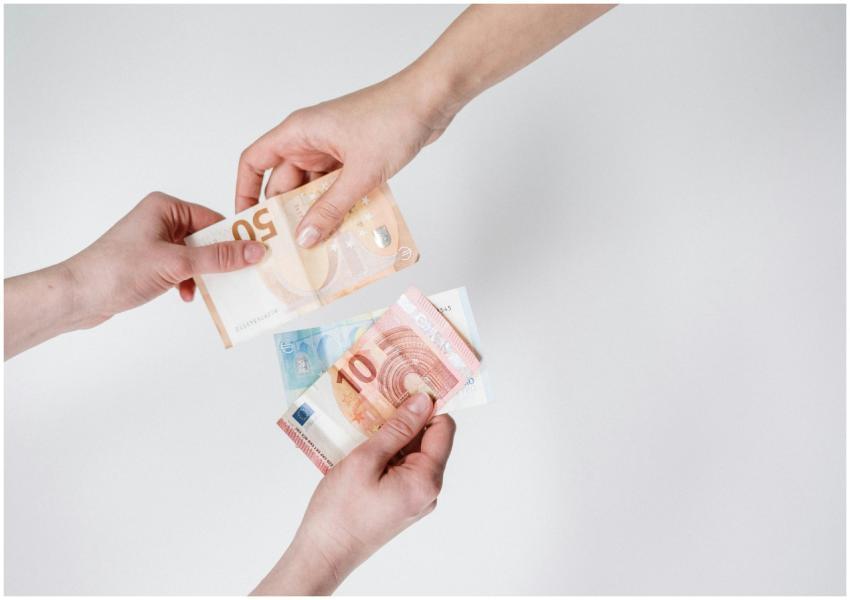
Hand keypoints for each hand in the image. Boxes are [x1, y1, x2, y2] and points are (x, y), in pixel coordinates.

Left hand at [66, 191, 266, 326]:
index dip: (236, 238)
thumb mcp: (176, 263)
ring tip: (209, 289)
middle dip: (221, 260)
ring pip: (197, 256)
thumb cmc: (117, 271)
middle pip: (207, 238)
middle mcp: (161, 220)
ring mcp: (155, 242)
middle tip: (242, 276)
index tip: (257, 255)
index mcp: (166, 207)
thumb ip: (218, 257)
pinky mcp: (151, 262)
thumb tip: (255, 250)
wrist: (77, 296)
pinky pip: (183, 268)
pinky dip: (189, 282)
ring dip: (204, 274)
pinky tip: (186, 295)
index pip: (214, 219)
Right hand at [235, 71, 456, 247]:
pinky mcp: (354, 157)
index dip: (245, 192)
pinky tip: (344, 230)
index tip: (249, 223)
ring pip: (314, 189)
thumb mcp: (359, 173)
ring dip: (318, 213)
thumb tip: (304, 237)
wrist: (431, 100)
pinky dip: (339, 206)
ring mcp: (333, 149)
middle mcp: (310, 140)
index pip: (255, 162)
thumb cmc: (392, 119)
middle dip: (288, 214)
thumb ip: (331, 208)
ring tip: (319, 246)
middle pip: (286, 183)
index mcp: (298, 133)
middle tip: (291, 248)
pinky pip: (337, 187)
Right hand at [253, 393, 455, 594]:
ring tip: (367, 420)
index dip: (428, 405)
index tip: (407, 385)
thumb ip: (397, 429)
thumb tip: (423, 401)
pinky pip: (403, 468)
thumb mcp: (366, 460)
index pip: (443, 429)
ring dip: (394, 435)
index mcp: (426, 480)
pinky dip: (388, 452)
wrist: (323, 553)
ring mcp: (415, 499)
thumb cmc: (340, 511)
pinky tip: (365, 443)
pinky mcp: (401, 503)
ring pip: (413, 454)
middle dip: (407, 418)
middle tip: (381, 397)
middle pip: (429, 440)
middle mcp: (428, 491)